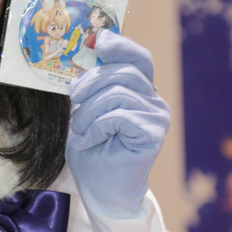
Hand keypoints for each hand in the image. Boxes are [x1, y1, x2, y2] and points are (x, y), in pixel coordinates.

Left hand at [66, 32, 169, 216]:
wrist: (100, 190)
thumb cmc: (92, 150)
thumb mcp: (86, 107)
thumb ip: (93, 80)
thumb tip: (93, 43)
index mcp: (140, 90)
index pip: (138, 57)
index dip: (120, 45)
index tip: (96, 42)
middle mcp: (153, 100)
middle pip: (124, 72)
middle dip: (91, 82)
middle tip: (73, 100)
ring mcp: (157, 116)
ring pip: (118, 93)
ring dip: (89, 111)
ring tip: (80, 130)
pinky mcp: (153, 133)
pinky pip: (118, 115)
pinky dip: (96, 126)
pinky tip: (90, 140)